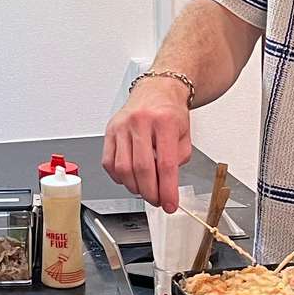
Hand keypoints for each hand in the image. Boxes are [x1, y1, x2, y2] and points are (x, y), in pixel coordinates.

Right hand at [103, 76, 192, 212]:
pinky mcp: (109, 131)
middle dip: (150, 193)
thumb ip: (179, 160)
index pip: (165, 164)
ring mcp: (122, 126)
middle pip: (142, 169)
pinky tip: (129, 178)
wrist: (156, 91)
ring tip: (145, 190)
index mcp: (164, 121)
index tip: (170, 204)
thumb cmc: (170, 113)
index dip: (167, 190)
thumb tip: (167, 185)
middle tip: (157, 201)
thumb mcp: (185, 135)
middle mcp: (140, 122)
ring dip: (134, 187)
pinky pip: (109, 163)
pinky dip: (118, 177)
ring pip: (123, 168)